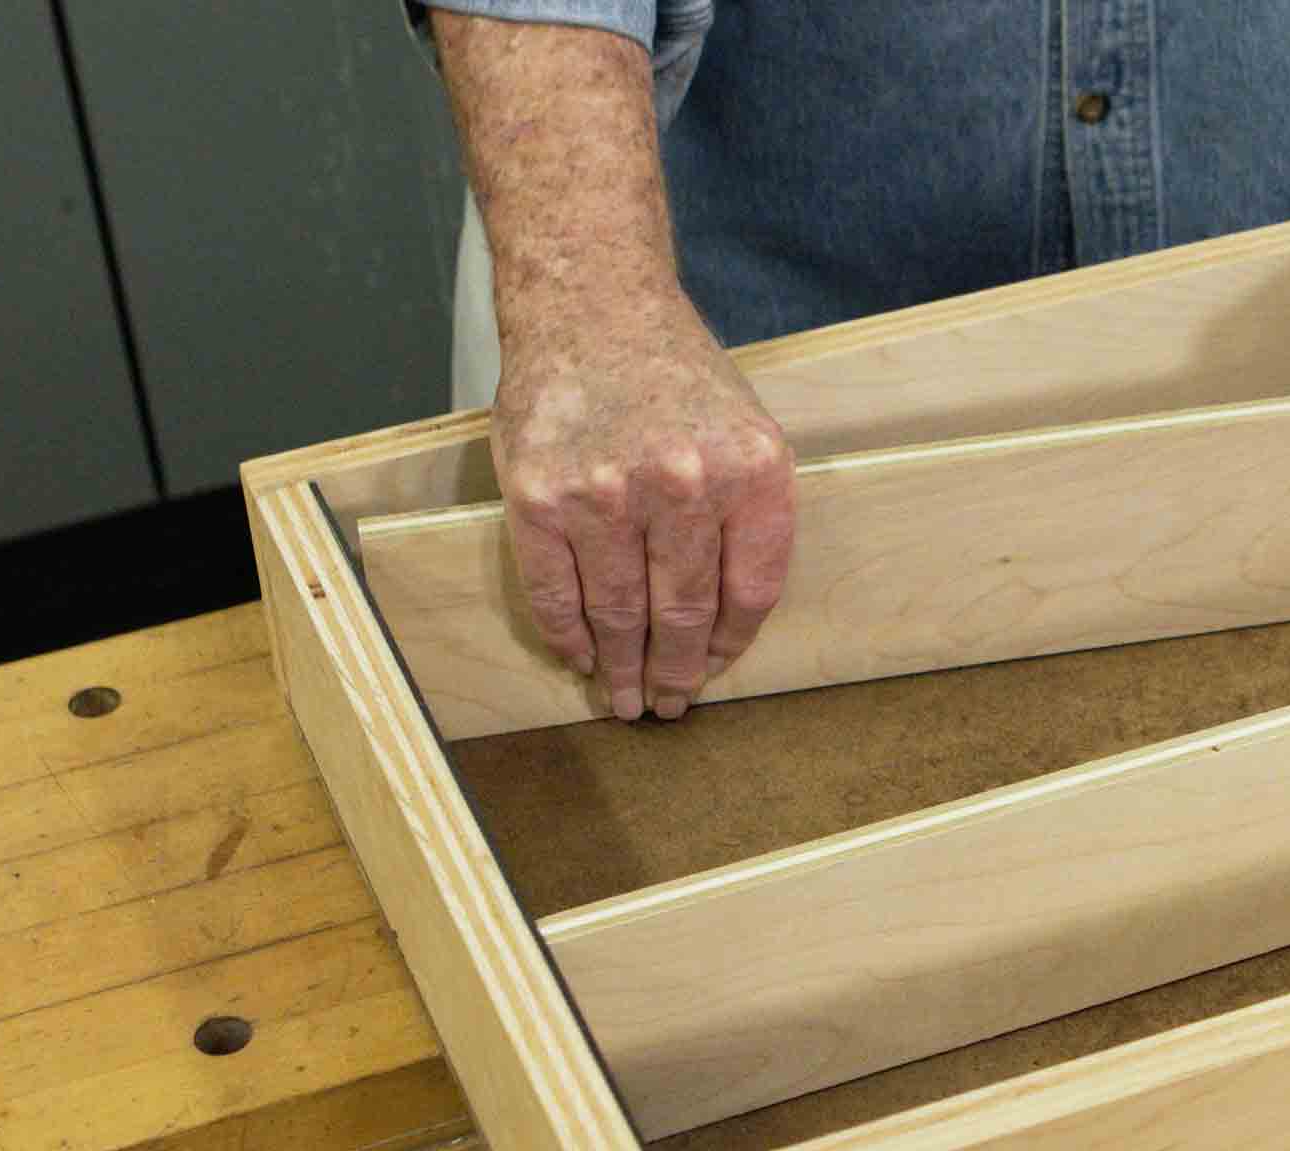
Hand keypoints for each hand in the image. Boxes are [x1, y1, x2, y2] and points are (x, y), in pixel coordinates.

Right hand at [492, 292, 794, 720]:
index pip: (750, 593)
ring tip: (621, 698)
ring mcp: (605, 492)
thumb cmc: (672, 375)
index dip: (728, 645)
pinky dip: (567, 635)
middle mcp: (683, 484)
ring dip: (620, 668)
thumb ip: (746, 517)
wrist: (591, 306)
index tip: (711, 668)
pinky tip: (579, 655)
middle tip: (667, 704)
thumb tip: (724, 622)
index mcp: (751, 472)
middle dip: (674, 672)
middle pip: (683, 613)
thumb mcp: (745, 431)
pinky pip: (555, 592)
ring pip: (618, 613)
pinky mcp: (538, 495)